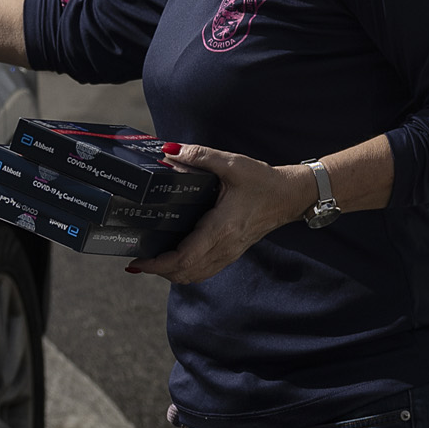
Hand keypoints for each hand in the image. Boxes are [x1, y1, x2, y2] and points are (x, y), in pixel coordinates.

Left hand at [128, 143, 312, 285]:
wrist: (291, 196)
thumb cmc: (263, 180)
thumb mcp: (232, 163)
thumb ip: (200, 156)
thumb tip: (169, 151)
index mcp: (221, 228)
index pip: (185, 258)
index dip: (158, 265)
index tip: (138, 262)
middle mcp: (225, 246)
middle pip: (185, 273)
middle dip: (159, 271)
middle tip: (138, 259)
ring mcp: (229, 253)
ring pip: (195, 276)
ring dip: (172, 273)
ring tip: (152, 261)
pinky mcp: (232, 252)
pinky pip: (205, 271)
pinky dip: (186, 270)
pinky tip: (175, 259)